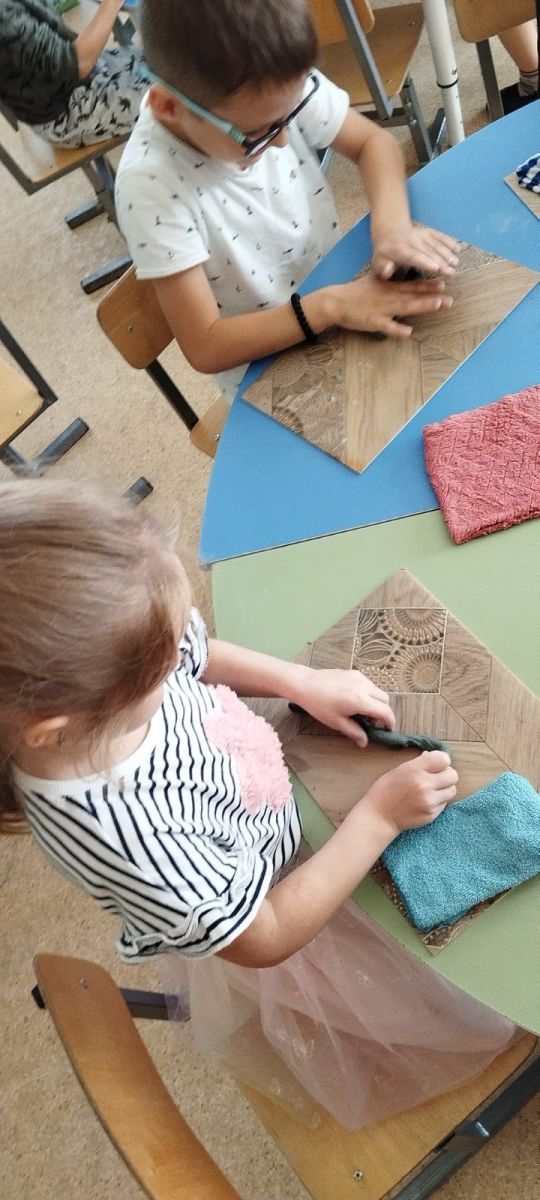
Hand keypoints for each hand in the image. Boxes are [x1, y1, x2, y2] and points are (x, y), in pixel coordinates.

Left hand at [293, 668, 395, 745]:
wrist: (305, 684)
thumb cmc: (319, 705)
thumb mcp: (336, 722)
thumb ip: (354, 732)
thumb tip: (365, 742)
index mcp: (361, 700)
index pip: (385, 711)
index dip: (390, 722)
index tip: (387, 729)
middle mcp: (364, 686)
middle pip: (385, 699)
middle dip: (383, 711)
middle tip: (372, 722)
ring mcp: (359, 677)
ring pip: (377, 690)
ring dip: (376, 702)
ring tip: (361, 711)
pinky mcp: (354, 672)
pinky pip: (368, 684)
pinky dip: (368, 693)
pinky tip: (353, 700)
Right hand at [327, 274, 452, 339]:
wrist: (336, 301)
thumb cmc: (356, 292)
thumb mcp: (375, 282)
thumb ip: (391, 283)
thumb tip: (406, 282)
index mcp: (389, 287)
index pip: (412, 285)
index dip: (428, 285)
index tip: (444, 284)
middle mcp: (388, 296)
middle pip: (413, 296)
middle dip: (431, 296)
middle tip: (449, 299)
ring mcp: (381, 308)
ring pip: (404, 307)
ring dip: (421, 306)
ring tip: (437, 305)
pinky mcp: (372, 321)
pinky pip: (386, 326)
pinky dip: (397, 329)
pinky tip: (408, 332)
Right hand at [362, 751, 457, 834]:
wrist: (379, 816)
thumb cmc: (386, 789)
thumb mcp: (400, 769)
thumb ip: (419, 763)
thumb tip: (432, 756)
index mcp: (415, 769)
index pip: (444, 759)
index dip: (442, 761)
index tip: (436, 764)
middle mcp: (424, 785)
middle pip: (453, 775)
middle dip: (446, 775)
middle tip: (437, 777)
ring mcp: (429, 801)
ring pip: (452, 790)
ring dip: (445, 788)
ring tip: (432, 790)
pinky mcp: (432, 814)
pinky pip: (445, 803)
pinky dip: (439, 800)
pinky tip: (426, 800)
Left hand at [371, 223, 459, 280]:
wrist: (390, 232)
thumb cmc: (384, 254)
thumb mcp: (377, 262)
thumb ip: (382, 268)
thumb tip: (387, 271)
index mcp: (399, 250)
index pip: (414, 256)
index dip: (425, 262)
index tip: (436, 268)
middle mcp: (412, 240)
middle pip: (428, 252)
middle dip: (441, 261)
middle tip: (451, 272)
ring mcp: (421, 235)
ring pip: (435, 244)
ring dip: (447, 253)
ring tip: (456, 263)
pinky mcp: (428, 232)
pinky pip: (439, 236)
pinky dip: (449, 241)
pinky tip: (457, 249)